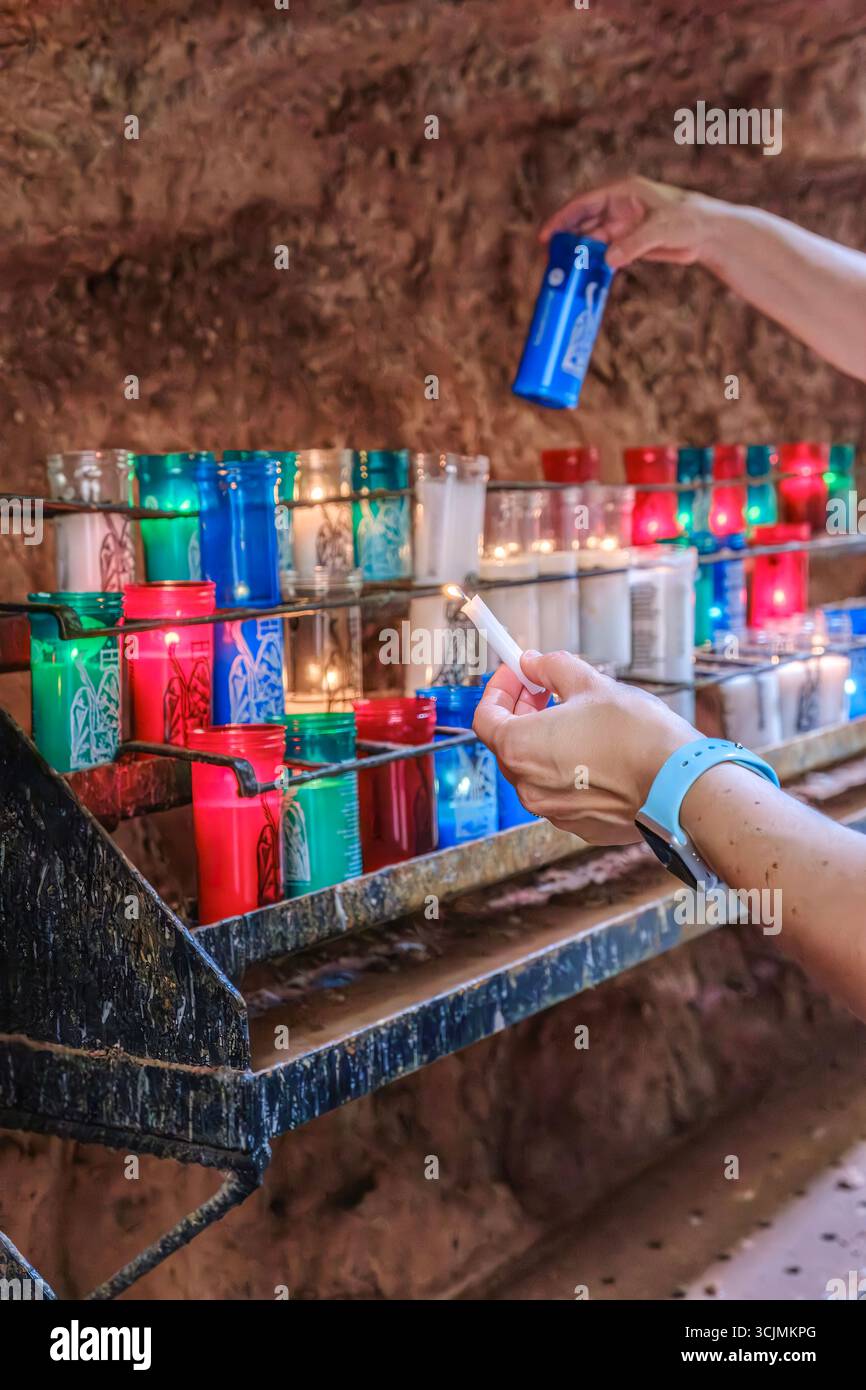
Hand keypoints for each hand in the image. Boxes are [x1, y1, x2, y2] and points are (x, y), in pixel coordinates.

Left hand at [473, 651, 696, 844]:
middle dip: (522, 712)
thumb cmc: (636, 734)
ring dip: (545, 741)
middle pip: (508, 744)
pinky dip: (567, 769)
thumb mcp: (591, 684)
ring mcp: (553, 810)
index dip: (499, 689)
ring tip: (577, 719)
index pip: (484, 717)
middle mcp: (528, 786)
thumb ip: (553, 669)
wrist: (679, 785)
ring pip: (535, 770)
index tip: (519, 674)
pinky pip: (561, 792)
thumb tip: (534, 663)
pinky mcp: (579, 825)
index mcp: (520, 748)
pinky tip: (596, 751)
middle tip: (546, 689)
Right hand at [539, 175, 722, 269]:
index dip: (562, 218)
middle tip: (548, 260)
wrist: (706, 233)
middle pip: (581, 222)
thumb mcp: (661, 229)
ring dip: (575, 255)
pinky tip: (580, 277)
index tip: (546, 235)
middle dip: (564, 239)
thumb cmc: (688, 220)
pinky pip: (601, 254)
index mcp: (621, 192)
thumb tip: (607, 259)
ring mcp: (620, 226)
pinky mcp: (626, 243)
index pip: (583, 203)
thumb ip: (634, 243)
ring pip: (589, 240)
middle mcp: (616, 207)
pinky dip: (590, 264)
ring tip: (560, 272)